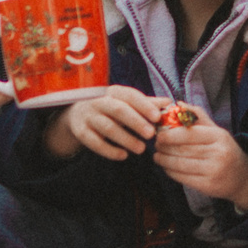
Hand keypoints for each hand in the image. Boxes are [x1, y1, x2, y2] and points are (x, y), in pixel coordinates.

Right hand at [46, 86, 166, 160]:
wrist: (79, 114)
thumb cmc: (111, 108)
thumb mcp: (127, 103)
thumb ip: (147, 104)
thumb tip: (168, 103)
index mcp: (114, 92)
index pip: (130, 95)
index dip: (144, 106)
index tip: (158, 117)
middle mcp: (99, 101)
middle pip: (119, 110)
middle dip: (136, 122)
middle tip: (151, 134)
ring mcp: (89, 116)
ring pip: (108, 127)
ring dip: (126, 139)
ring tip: (141, 149)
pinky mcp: (81, 132)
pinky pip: (95, 142)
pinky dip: (110, 150)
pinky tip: (123, 156)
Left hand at [153, 105, 247, 210]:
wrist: (242, 177)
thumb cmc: (224, 150)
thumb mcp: (216, 131)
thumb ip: (197, 116)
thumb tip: (178, 104)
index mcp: (219, 136)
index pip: (190, 134)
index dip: (171, 135)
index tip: (159, 134)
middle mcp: (218, 153)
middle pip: (183, 149)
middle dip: (165, 147)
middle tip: (156, 145)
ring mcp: (213, 170)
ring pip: (180, 164)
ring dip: (164, 160)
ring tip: (157, 156)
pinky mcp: (208, 186)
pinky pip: (183, 178)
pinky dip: (170, 172)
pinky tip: (166, 167)